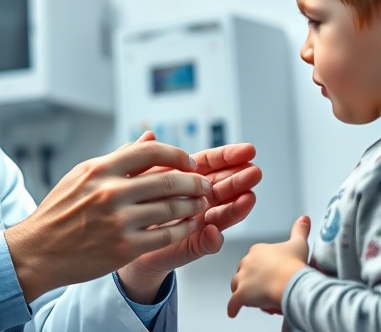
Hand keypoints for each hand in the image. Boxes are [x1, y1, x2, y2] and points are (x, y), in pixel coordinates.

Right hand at [5, 134, 210, 301]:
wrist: (38, 250)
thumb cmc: (59, 211)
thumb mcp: (82, 175)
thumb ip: (119, 157)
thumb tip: (149, 136)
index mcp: (100, 169)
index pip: (150, 151)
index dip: (177, 154)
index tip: (189, 161)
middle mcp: (110, 192)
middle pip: (168, 180)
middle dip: (193, 182)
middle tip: (204, 185)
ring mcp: (118, 221)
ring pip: (171, 209)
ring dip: (192, 206)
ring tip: (200, 205)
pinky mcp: (124, 247)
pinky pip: (165, 235)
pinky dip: (182, 229)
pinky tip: (188, 226)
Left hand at [118, 135, 262, 302]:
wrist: (125, 240)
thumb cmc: (136, 204)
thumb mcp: (139, 177)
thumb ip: (148, 158)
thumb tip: (149, 134)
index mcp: (187, 179)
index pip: (212, 164)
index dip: (229, 156)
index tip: (248, 150)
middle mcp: (198, 200)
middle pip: (223, 187)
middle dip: (240, 179)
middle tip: (254, 172)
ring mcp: (198, 223)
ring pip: (222, 214)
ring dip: (237, 207)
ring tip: (248, 198)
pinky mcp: (191, 246)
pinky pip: (204, 244)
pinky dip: (212, 239)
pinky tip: (215, 232)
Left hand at [227, 216, 311, 317]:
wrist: (291, 281)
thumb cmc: (295, 264)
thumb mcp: (299, 243)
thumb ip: (300, 230)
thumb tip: (304, 218)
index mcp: (257, 250)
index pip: (255, 260)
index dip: (263, 269)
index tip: (273, 275)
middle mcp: (246, 262)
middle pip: (245, 273)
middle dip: (253, 281)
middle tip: (267, 289)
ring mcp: (242, 278)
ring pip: (237, 285)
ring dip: (244, 292)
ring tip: (255, 299)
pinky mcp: (241, 295)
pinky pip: (233, 303)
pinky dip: (233, 308)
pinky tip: (233, 312)